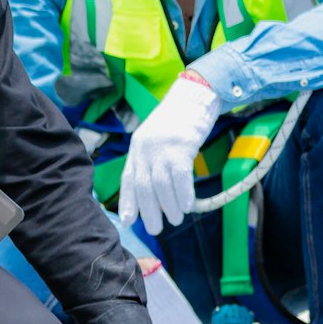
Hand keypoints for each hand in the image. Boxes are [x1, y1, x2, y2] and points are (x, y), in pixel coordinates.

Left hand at [118, 72, 220, 234]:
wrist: (195, 95)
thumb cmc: (179, 121)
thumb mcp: (156, 139)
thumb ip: (151, 160)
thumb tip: (153, 192)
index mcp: (137, 147)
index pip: (128, 179)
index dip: (128, 202)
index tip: (128, 222)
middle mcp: (145, 147)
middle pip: (143, 186)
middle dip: (148, 211)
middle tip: (156, 229)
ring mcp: (162, 146)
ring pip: (160, 184)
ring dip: (168, 206)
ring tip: (176, 220)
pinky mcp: (181, 144)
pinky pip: (180, 176)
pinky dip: (182, 194)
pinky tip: (187, 206)